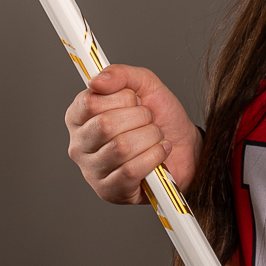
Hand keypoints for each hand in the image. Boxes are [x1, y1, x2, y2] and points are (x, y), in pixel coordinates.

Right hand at [65, 63, 200, 201]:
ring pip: (121, 147)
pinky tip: (160, 153)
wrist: (186, 147)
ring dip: (150, 137)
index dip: (121, 98)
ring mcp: (92, 171)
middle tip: (149, 120)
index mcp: (79, 117)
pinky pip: (132, 170)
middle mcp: (79, 145)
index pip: (89, 102)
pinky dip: (154, 157)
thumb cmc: (161, 118)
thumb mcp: (144, 85)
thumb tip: (96, 80)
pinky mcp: (110, 191)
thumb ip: (120, 74)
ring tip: (155, 137)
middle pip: (105, 125)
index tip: (133, 100)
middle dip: (140, 117)